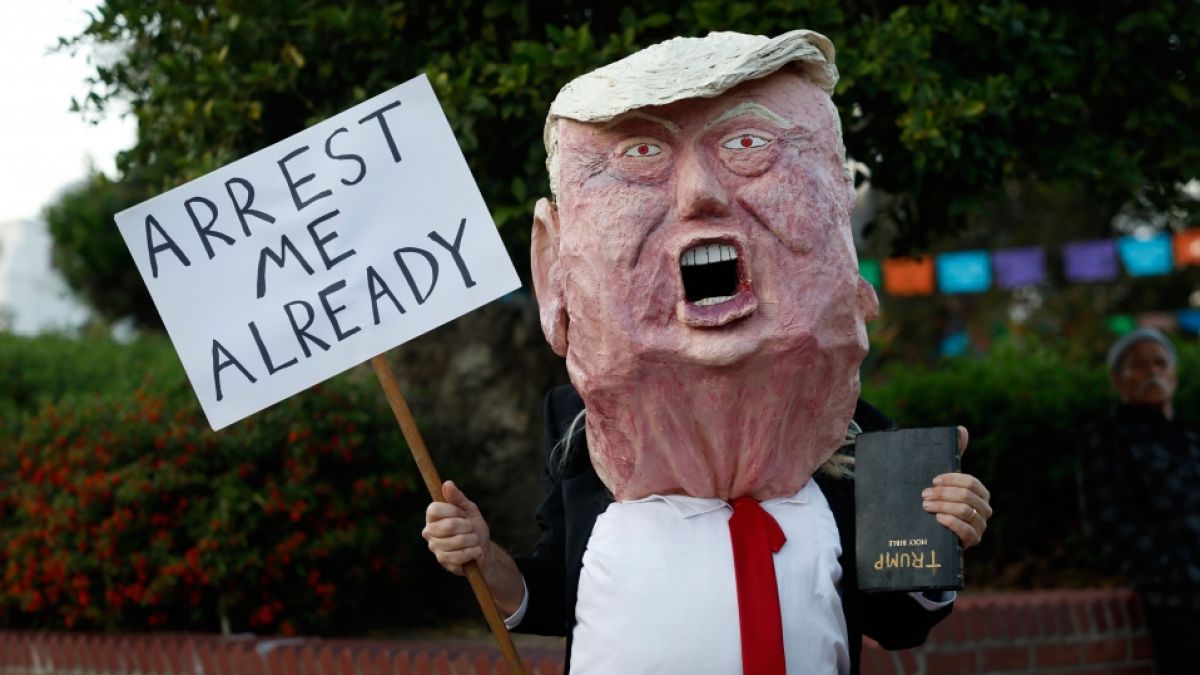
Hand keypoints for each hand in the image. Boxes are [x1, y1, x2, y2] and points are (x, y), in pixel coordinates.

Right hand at [422, 480, 491, 574]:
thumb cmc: (473, 526)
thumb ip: (457, 497)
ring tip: (474, 540)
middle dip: (467, 526)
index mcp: (433, 517)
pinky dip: (473, 552)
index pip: (434, 509)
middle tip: (471, 528)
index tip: (462, 513)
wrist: (482, 549)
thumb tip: (447, 483)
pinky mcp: (443, 561)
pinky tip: (474, 551)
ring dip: (472, 540)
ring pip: (457, 541)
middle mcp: (429, 531)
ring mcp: (435, 547)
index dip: (452, 510)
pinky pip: (460, 555)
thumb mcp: (469, 509)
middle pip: (448, 525)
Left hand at [922, 425, 991, 548]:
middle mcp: (983, 509)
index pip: (970, 482)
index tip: (933, 480)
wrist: (929, 530)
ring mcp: (979, 526)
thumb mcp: (943, 481)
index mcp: (979, 493)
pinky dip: (952, 523)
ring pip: (966, 512)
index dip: (952, 480)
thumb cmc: (938, 501)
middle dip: (944, 494)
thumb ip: (953, 457)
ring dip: (943, 506)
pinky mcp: (972, 541)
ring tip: (926, 505)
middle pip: (967, 496)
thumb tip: (962, 430)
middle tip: (924, 494)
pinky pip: (967, 532)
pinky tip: (938, 519)